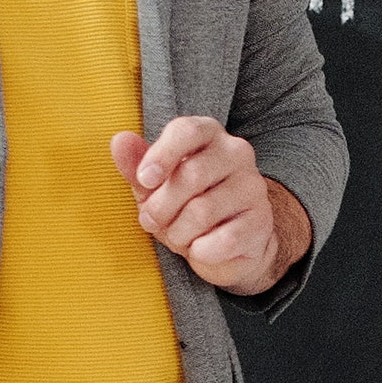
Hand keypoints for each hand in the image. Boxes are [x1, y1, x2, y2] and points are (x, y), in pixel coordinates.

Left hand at [120, 117, 310, 294]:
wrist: (230, 244)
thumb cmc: (186, 205)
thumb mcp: (156, 184)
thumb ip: (136, 164)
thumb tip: (120, 141)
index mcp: (209, 134)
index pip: (186, 131)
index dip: (161, 155)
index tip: (144, 180)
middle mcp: (237, 153)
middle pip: (190, 175)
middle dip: (160, 207)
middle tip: (151, 221)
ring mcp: (253, 186)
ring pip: (202, 212)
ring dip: (178, 233)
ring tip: (178, 235)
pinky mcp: (261, 221)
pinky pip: (222, 240)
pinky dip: (201, 251)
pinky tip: (201, 248)